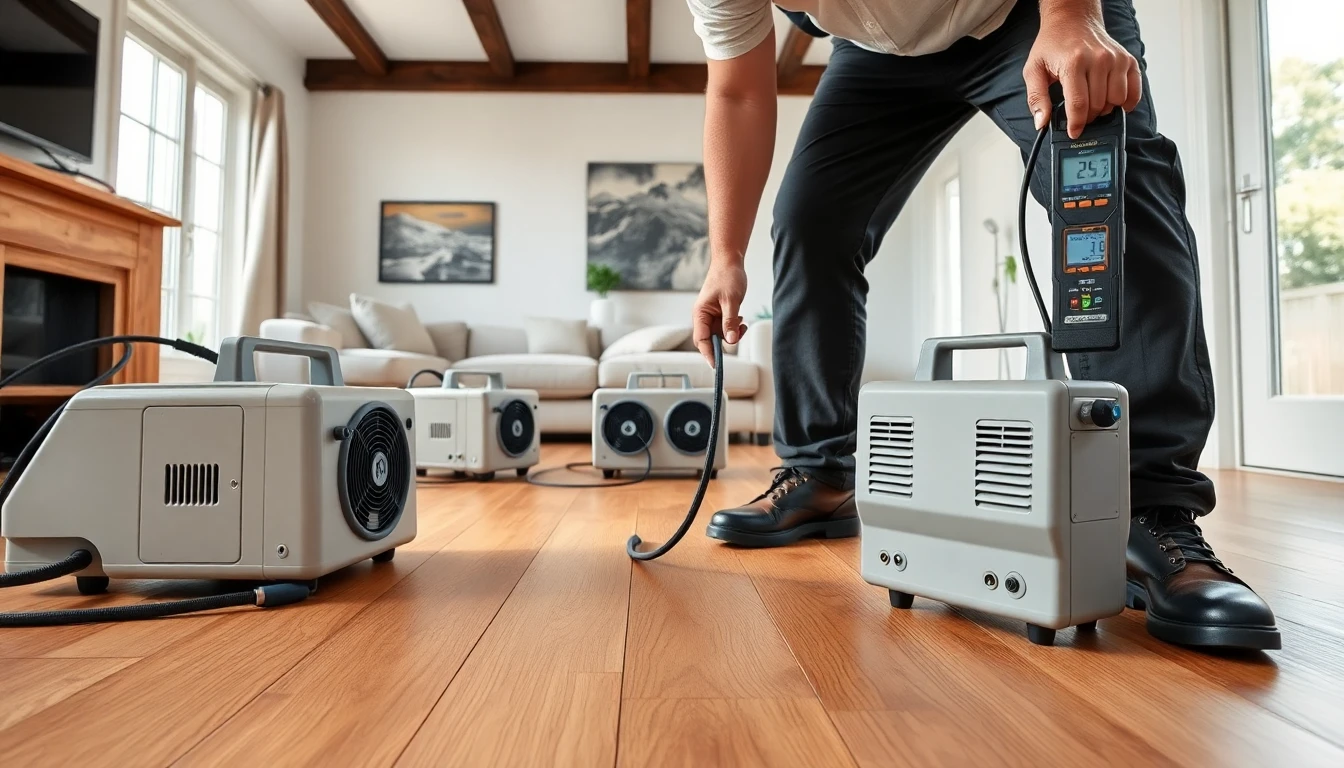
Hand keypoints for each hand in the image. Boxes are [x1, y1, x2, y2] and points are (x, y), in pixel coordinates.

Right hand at [692, 260, 747, 366]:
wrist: (730, 262)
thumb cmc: (727, 277)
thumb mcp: (731, 300)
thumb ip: (730, 322)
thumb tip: (731, 341)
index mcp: (700, 314)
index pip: (701, 339)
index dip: (708, 353)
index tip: (716, 365)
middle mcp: (703, 317)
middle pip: (710, 340)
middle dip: (723, 343)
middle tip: (737, 339)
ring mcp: (711, 316)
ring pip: (720, 335)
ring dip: (732, 334)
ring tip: (742, 325)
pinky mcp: (720, 314)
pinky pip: (726, 328)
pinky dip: (734, 328)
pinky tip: (741, 320)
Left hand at [1024, 1, 1140, 137]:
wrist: (1072, 20)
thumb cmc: (1053, 45)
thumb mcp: (1034, 70)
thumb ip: (1036, 98)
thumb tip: (1041, 123)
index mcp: (1073, 63)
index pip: (1079, 104)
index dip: (1076, 124)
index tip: (1074, 133)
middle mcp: (1098, 60)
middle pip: (1098, 105)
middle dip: (1088, 117)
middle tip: (1078, 113)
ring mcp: (1116, 59)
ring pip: (1117, 100)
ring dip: (1105, 109)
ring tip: (1093, 103)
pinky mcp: (1128, 59)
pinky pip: (1134, 90)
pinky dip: (1127, 101)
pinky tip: (1114, 102)